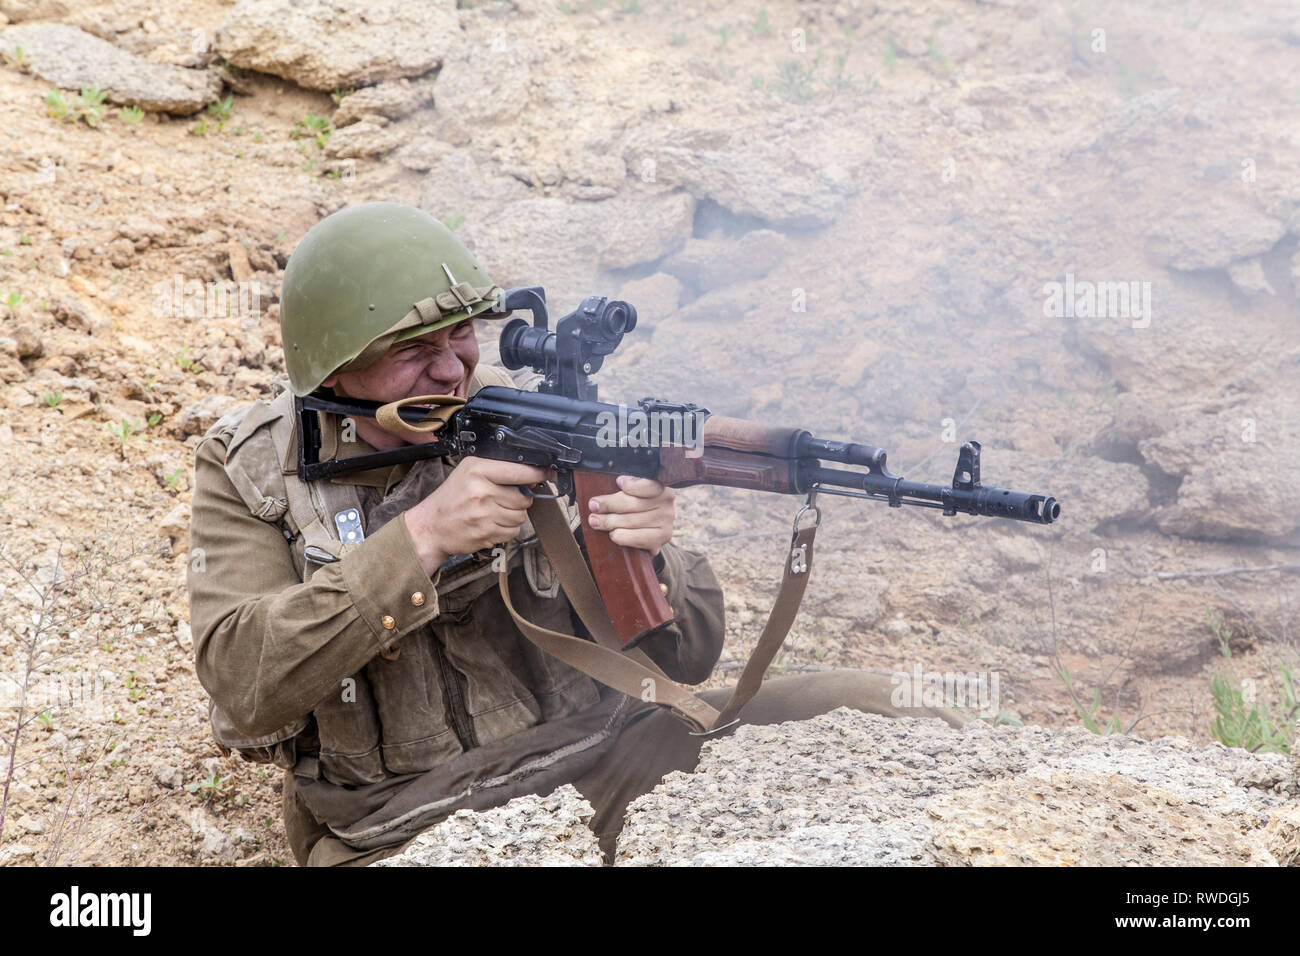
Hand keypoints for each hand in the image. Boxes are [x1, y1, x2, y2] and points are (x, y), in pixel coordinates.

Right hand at [403, 458, 548, 574]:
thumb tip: (532, 477)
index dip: (537, 474)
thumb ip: (498, 470)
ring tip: (496, 512)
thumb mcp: (469, 473)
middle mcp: (481, 490)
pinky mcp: (486, 533)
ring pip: (521, 516)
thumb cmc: (451, 498)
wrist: (431, 526)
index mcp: (477, 470)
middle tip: (506, 499)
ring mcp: (484, 514)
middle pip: (524, 497)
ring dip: (514, 516)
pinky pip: (513, 532)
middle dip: (521, 500)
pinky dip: (507, 530)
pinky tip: (492, 524)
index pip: (519, 471)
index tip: (547, 474)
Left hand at [587, 476, 675, 555]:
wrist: (647, 530)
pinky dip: (624, 537)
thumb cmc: (634, 506)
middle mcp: (667, 504)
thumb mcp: (630, 493)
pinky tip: (613, 535)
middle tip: (593, 506)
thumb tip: (600, 493)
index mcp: (660, 487)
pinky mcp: (661, 539)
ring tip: (595, 521)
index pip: (647, 485)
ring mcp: (666, 523)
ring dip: (610, 522)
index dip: (632, 484)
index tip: (618, 481)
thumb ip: (621, 489)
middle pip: (634, 504)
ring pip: (633, 522)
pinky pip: (639, 538)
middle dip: (610, 505)